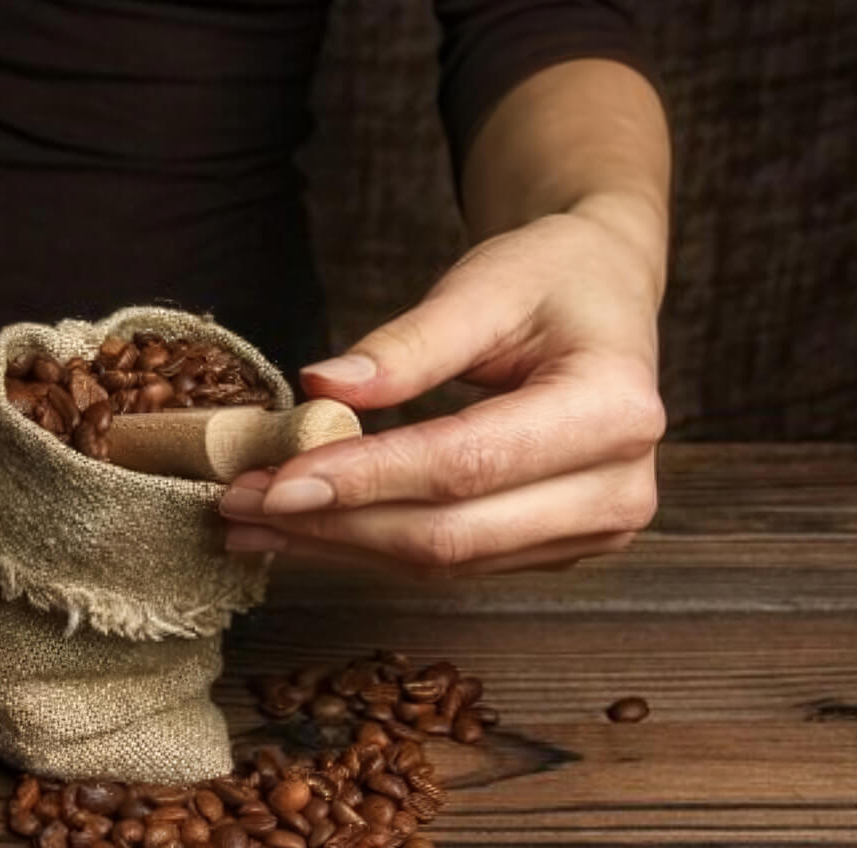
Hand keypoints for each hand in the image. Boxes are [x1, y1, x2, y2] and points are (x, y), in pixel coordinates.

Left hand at [218, 208, 665, 575]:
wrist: (604, 293)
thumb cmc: (554, 276)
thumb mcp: (486, 284)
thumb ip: (408, 344)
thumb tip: (321, 386)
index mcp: (614, 410)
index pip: (466, 462)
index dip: (365, 479)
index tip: (275, 480)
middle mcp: (617, 488)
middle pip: (451, 533)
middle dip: (335, 524)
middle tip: (239, 504)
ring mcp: (590, 531)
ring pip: (444, 561)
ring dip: (339, 545)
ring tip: (252, 521)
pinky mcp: (553, 548)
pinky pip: (451, 561)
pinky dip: (370, 545)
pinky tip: (304, 529)